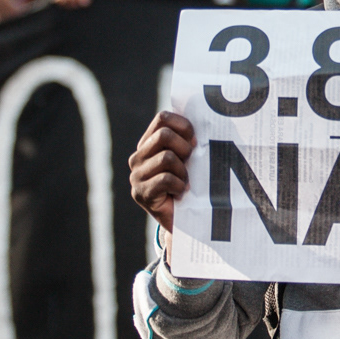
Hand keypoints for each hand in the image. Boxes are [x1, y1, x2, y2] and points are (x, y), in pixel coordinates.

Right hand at [129, 110, 195, 236]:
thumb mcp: (187, 158)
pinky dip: (179, 185)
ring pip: (166, 157)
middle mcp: (137, 157)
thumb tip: (203, 123)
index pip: (162, 118)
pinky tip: (180, 192)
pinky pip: (165, 179)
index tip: (195, 141)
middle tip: (190, 164)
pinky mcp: (141, 193)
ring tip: (184, 182)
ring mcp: (136, 176)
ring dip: (182, 171)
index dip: (183, 126)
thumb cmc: (189, 185)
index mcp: (148, 143)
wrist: (184, 220)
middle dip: (184, 149)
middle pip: (164, 135)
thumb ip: (187, 140)